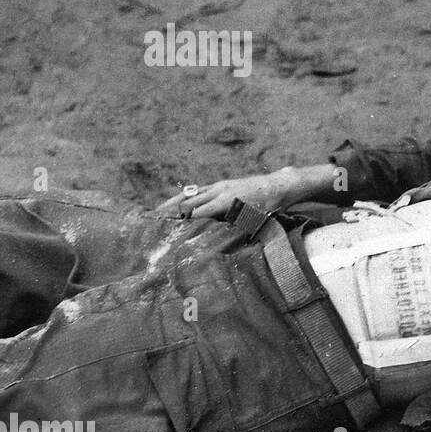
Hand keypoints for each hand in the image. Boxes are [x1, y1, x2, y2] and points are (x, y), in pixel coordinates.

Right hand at [155, 169, 298, 219]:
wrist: (277, 186)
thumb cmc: (269, 208)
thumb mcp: (255, 223)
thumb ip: (236, 233)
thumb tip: (219, 247)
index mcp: (226, 202)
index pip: (197, 214)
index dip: (182, 223)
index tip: (167, 233)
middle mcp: (218, 191)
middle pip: (187, 203)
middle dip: (170, 214)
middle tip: (152, 224)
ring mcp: (218, 186)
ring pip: (189, 195)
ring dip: (171, 204)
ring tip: (155, 214)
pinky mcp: (219, 184)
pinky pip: (197, 190)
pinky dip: (182, 197)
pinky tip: (173, 203)